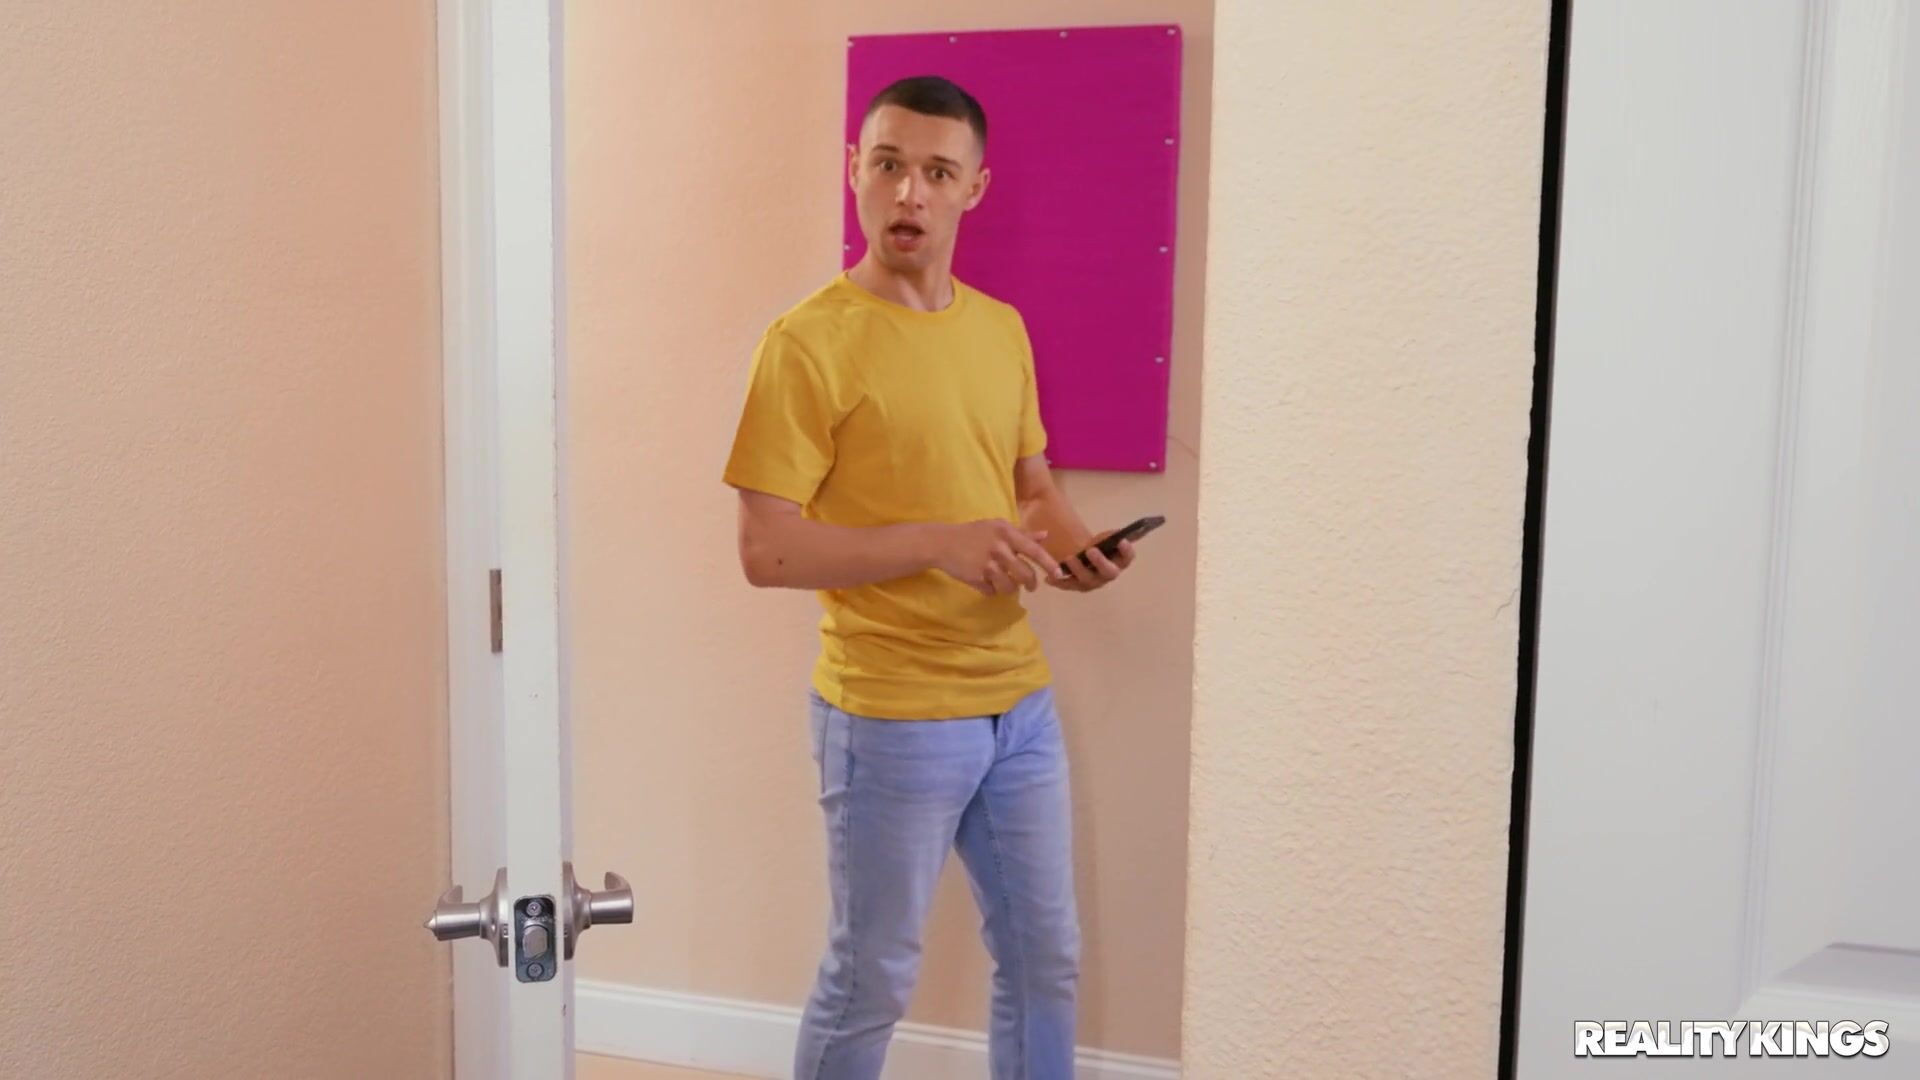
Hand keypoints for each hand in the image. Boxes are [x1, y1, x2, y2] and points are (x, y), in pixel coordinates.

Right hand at [933, 519, 1062, 595]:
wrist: (942, 543)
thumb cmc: (973, 533)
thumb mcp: (997, 527)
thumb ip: (1022, 534)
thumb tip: (1045, 536)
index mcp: (1007, 534)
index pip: (1034, 551)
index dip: (1049, 564)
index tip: (1058, 574)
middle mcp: (999, 548)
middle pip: (1025, 575)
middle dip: (1030, 584)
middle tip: (1030, 586)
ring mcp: (987, 565)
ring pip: (1010, 587)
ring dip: (1009, 588)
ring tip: (1003, 582)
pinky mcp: (976, 578)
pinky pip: (992, 591)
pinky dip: (990, 589)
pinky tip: (983, 580)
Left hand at [1048, 530, 1134, 592]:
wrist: (1086, 556)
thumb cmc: (1098, 545)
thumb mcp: (1104, 538)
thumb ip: (1110, 536)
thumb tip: (1115, 532)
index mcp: (1120, 561)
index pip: (1128, 557)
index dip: (1127, 551)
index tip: (1122, 540)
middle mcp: (1108, 574)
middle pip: (1109, 572)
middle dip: (1100, 562)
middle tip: (1091, 550)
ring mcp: (1093, 582)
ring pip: (1087, 580)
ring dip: (1078, 570)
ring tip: (1068, 559)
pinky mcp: (1078, 586)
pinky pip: (1068, 585)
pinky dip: (1059, 582)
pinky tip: (1048, 578)